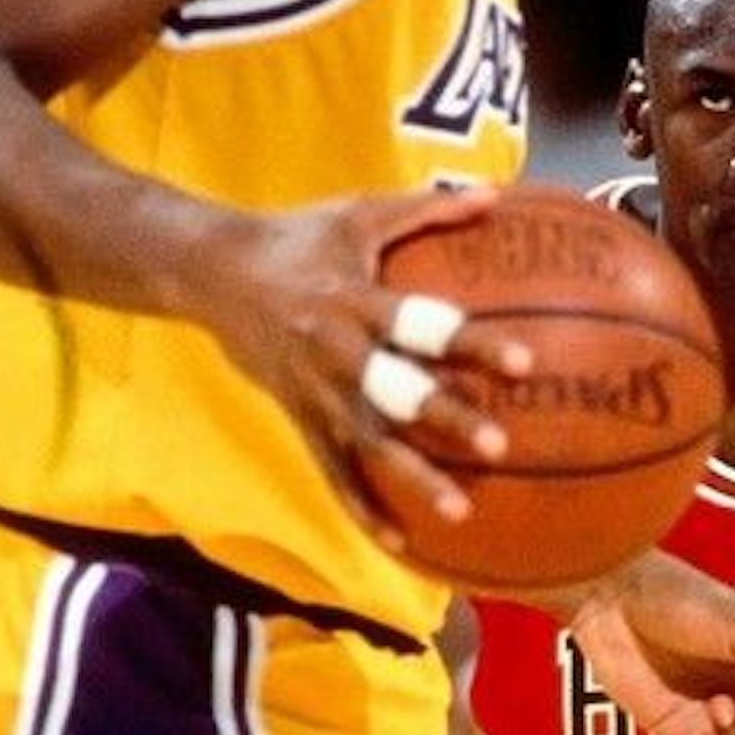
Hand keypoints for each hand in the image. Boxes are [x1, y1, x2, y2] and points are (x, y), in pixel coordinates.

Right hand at [213, 184, 520, 546]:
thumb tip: (498, 193)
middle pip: (397, 392)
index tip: (524, 364)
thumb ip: (428, 209)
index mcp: (354, 299)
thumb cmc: (297, 237)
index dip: (473, 344)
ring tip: (461, 510)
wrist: (210, 271)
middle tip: (498, 446)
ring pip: (369, 444)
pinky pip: (332, 470)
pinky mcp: (297, 417)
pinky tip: (397, 540)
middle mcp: (336, 351)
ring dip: (413, 478)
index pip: (423, 324)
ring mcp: (315, 392)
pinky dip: (361, 507)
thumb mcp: (357, 213)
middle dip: (446, 420)